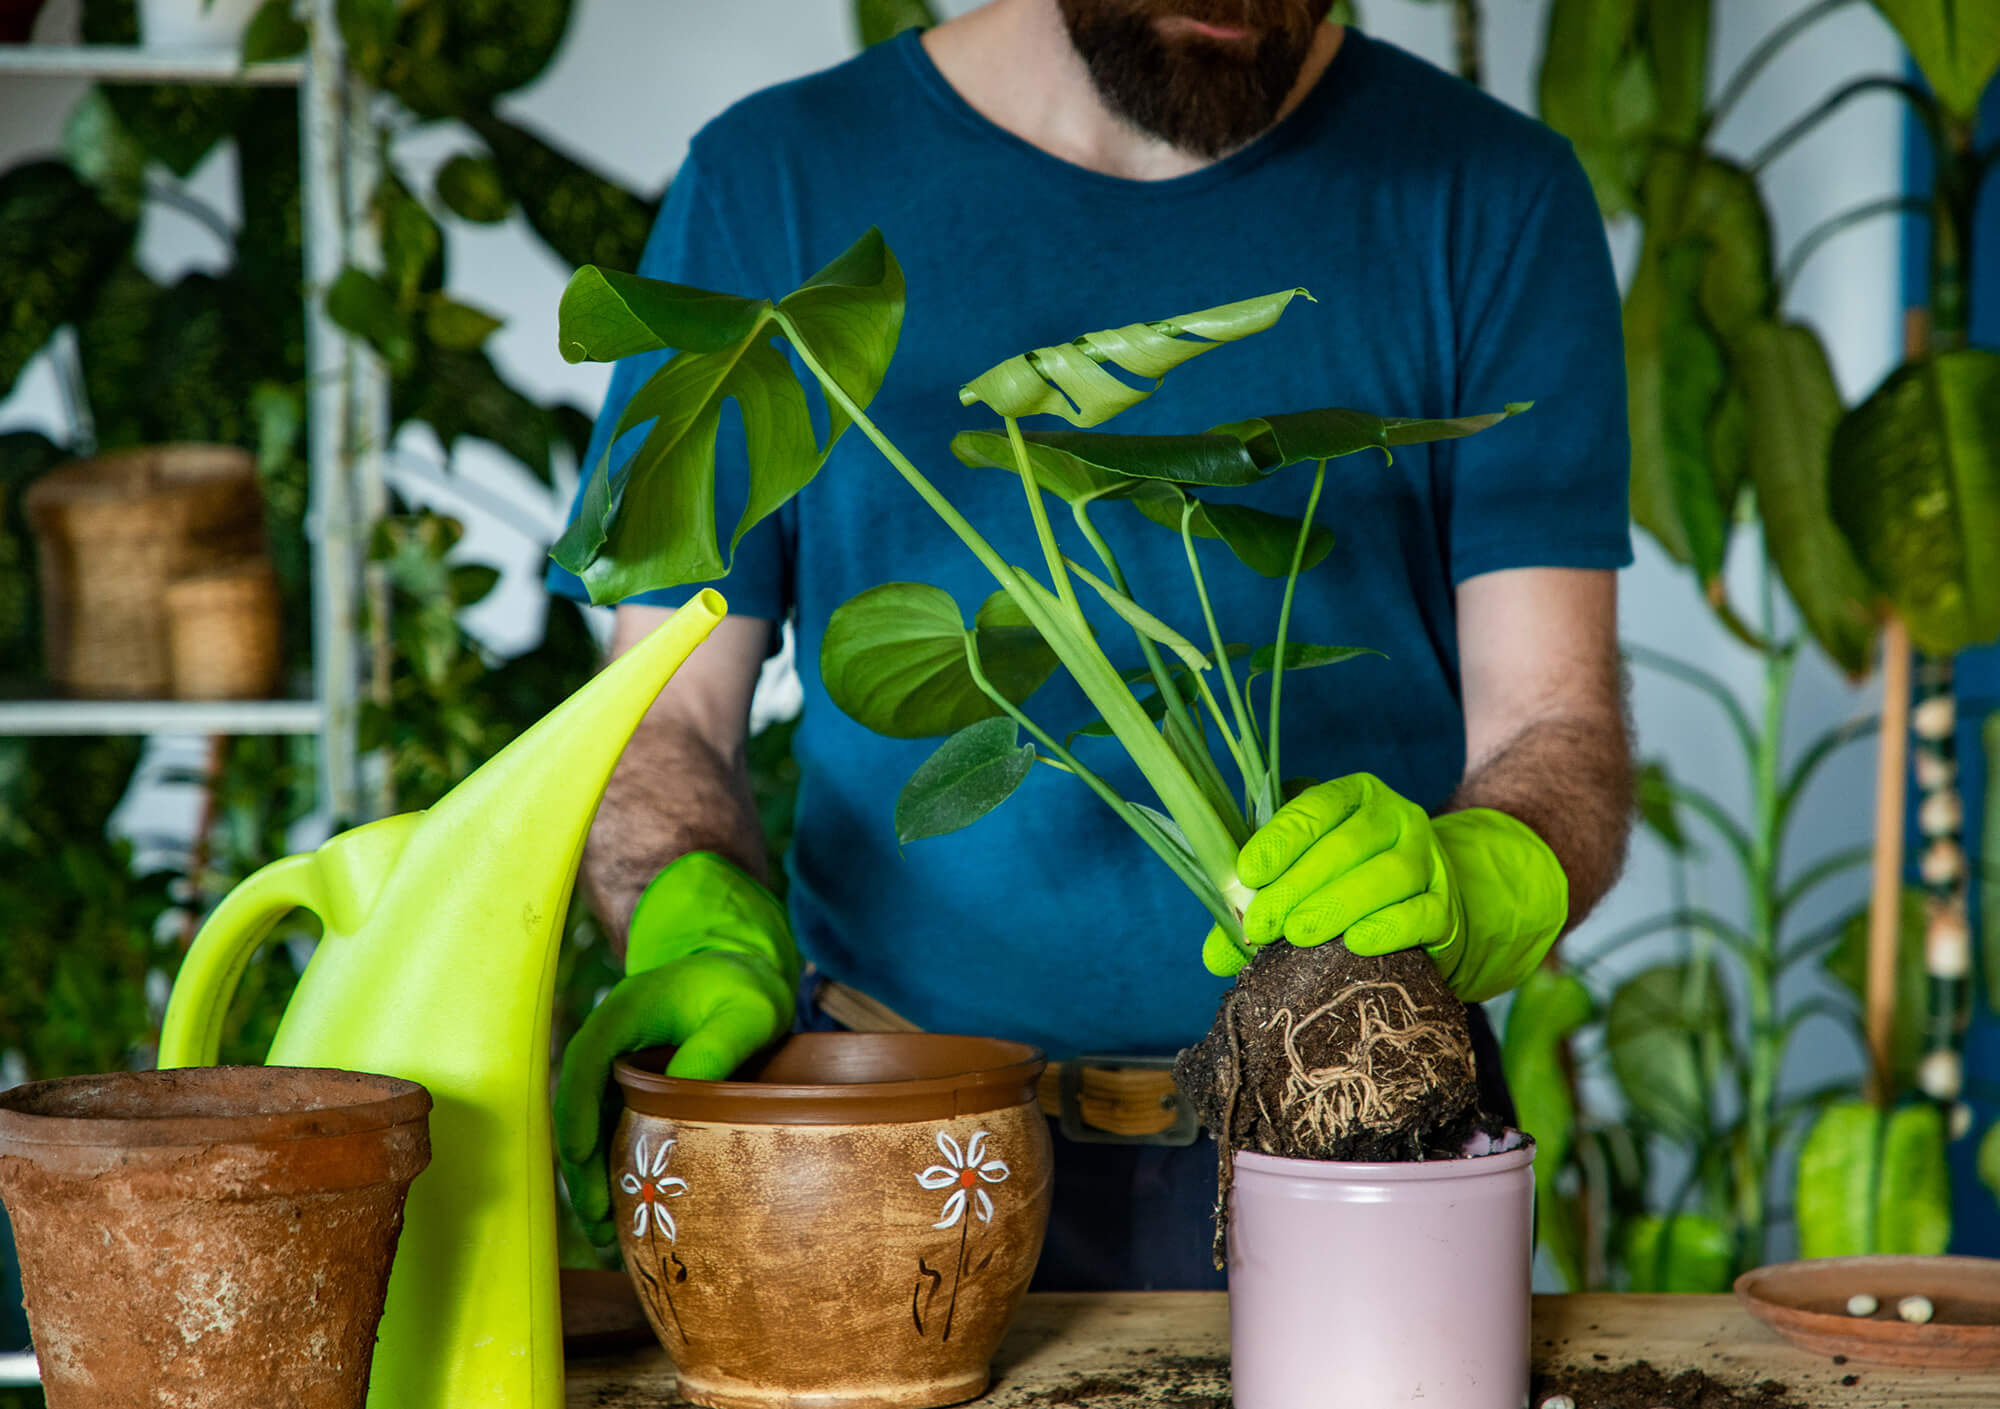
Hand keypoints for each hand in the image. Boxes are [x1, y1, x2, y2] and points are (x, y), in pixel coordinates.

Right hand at [555, 853, 798, 1242]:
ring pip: (589, 1122)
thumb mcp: (746, 1014)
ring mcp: (614, 1063)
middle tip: (597, 1216)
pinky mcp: (627, 1086)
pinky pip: (609, 1127)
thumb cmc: (746, 991)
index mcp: (625, 1010)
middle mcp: (609, 1038)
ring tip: (606, 1229)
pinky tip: (624, 1205)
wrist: (743, 977)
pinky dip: (611, 1164)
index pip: (585, 1060)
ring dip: (592, 1172)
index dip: (578, 1110)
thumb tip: (683, 1092)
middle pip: (577, 1102)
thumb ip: (718, 1046)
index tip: (581, 1156)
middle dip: (580, 1161)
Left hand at [1200, 773, 1567, 1003]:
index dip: (1280, 839)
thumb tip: (1213, 956)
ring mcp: (1427, 860)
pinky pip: (1422, 913)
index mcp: (1353, 797)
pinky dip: (1389, 928)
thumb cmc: (1348, 886)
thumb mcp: (1302, 880)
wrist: (1432, 904)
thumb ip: (1258, 906)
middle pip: (1346, 845)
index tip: (1246, 874)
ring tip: (1298, 935)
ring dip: (1338, 905)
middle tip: (1259, 923)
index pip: (1316, 807)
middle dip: (1297, 885)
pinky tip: (1357, 944)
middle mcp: (1395, 819)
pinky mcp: (1448, 906)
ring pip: (1386, 876)